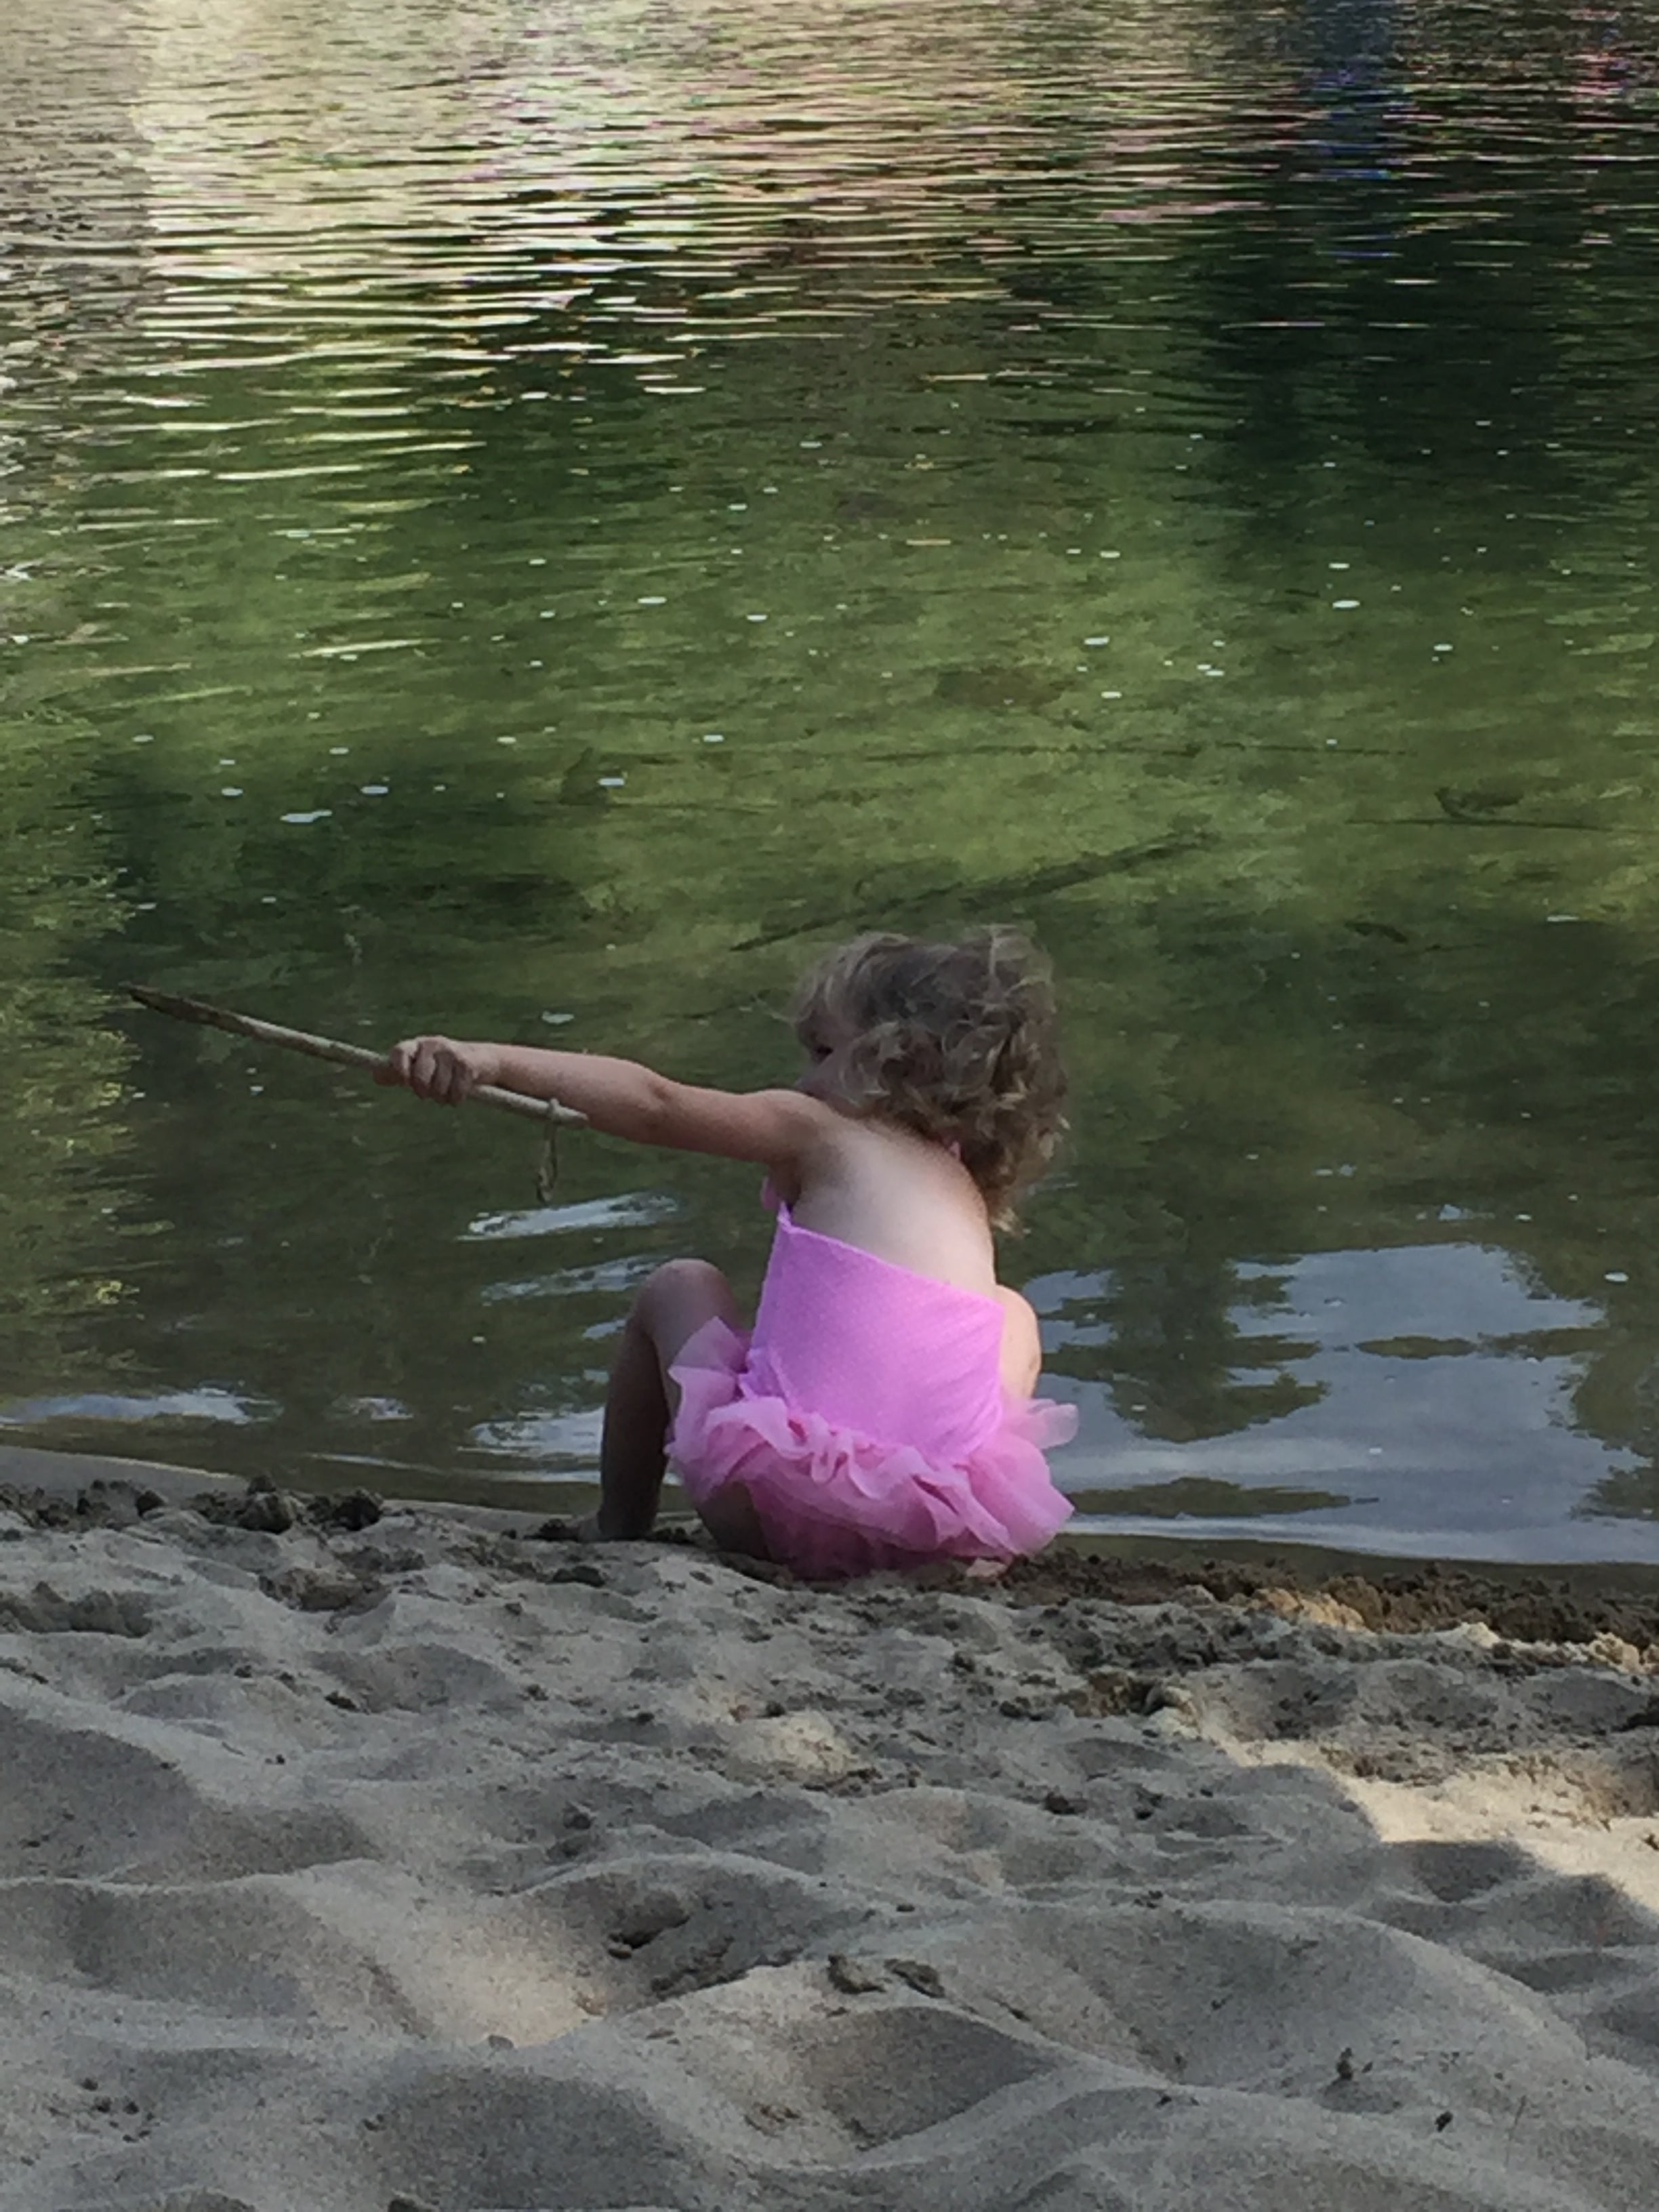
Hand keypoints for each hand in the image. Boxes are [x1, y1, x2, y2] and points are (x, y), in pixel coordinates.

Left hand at [377, 1034, 497, 1104]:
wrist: (483, 1059)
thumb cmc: (443, 1066)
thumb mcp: (420, 1065)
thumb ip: (397, 1072)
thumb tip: (376, 1076)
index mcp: (416, 1046)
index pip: (400, 1053)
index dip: (398, 1068)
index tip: (404, 1082)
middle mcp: (432, 1045)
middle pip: (420, 1078)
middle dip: (425, 1092)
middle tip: (430, 1092)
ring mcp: (450, 1053)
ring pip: (438, 1088)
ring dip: (442, 1097)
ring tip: (446, 1092)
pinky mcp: (466, 1064)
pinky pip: (455, 1092)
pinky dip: (456, 1099)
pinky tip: (459, 1093)